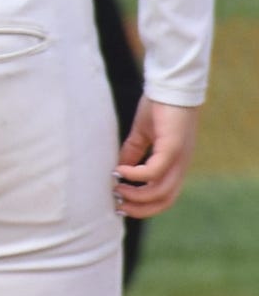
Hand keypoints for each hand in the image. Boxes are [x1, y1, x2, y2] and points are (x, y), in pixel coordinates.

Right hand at [116, 99, 196, 218]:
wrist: (171, 86)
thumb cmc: (158, 108)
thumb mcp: (142, 135)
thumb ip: (132, 153)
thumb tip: (118, 171)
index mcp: (174, 164)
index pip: (164, 197)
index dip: (143, 206)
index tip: (120, 204)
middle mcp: (180, 165)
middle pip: (165, 200)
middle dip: (140, 209)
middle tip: (117, 204)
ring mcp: (179, 158)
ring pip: (162, 191)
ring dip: (136, 195)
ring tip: (117, 187)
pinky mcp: (173, 147)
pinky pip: (155, 171)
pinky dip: (136, 175)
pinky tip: (121, 170)